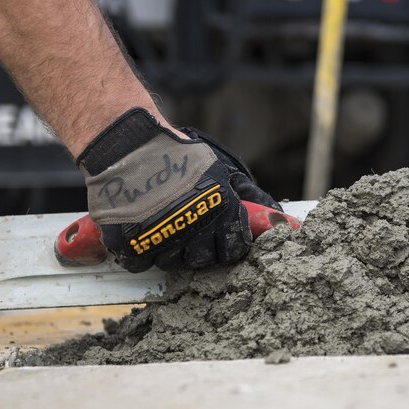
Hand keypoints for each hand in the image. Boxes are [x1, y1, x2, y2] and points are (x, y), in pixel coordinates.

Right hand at [77, 108, 277, 271]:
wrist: (128, 145)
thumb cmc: (178, 156)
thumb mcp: (220, 170)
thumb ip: (250, 197)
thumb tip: (280, 219)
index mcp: (221, 208)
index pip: (234, 248)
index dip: (226, 242)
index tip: (216, 234)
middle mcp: (194, 225)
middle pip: (203, 259)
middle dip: (198, 246)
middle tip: (187, 225)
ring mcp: (161, 236)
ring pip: (172, 262)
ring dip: (169, 248)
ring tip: (163, 222)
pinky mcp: (131, 242)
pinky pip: (142, 263)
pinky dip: (141, 250)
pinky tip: (143, 229)